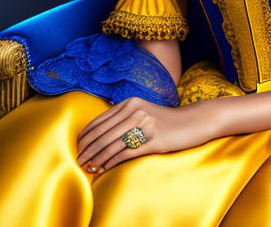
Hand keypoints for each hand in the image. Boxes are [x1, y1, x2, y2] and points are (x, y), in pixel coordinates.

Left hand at [75, 96, 219, 173]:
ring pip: (112, 144)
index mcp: (129, 103)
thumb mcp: (143, 111)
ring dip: (97, 157)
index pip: (100, 120)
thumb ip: (124, 117)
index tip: (77, 146)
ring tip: (88, 166)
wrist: (194, 121)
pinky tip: (104, 168)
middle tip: (78, 159)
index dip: (86, 135)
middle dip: (87, 148)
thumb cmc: (166, 120)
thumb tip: (101, 132)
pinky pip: (126, 153)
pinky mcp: (154, 141)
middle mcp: (135, 111)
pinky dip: (111, 161)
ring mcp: (144, 125)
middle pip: (103, 133)